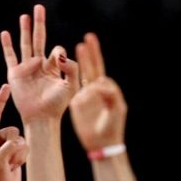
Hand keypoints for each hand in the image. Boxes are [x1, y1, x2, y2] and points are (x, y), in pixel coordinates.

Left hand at [0, 85, 27, 180]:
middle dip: (13, 145)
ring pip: (21, 138)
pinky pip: (26, 146)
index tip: (6, 87)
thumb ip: (8, 146)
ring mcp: (7, 144)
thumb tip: (17, 141)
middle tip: (7, 160)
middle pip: (13, 129)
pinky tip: (15, 165)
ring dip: (18, 153)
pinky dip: (23, 157)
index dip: (0, 100)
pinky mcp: (16, 151)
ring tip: (11, 164)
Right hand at [1, 4, 79, 124]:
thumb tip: (61, 54)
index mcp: (54, 68)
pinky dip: (7, 45)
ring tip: (24, 16)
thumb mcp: (72, 85)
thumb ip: (73, 68)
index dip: (59, 53)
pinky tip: (5, 33)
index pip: (57, 50)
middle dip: (39, 24)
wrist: (42, 118)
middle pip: (39, 39)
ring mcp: (27, 69)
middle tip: (39, 8)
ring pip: (25, 44)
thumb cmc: (58, 105)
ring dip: (25, 29)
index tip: (60, 64)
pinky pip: (10, 56)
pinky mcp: (16, 74)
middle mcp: (39, 66)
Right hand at [71, 33, 126, 149]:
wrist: (102, 143)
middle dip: (89, 53)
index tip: (88, 44)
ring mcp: (86, 96)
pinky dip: (70, 78)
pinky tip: (64, 67)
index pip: (100, 69)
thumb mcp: (116, 109)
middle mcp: (96, 89)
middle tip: (87, 37)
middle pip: (92, 67)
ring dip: (81, 61)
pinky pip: (73, 88)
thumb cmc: (112, 127)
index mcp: (107, 89)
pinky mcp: (77, 103)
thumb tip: (98, 82)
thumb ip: (111, 94)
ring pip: (82, 75)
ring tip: (78, 46)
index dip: (95, 56)